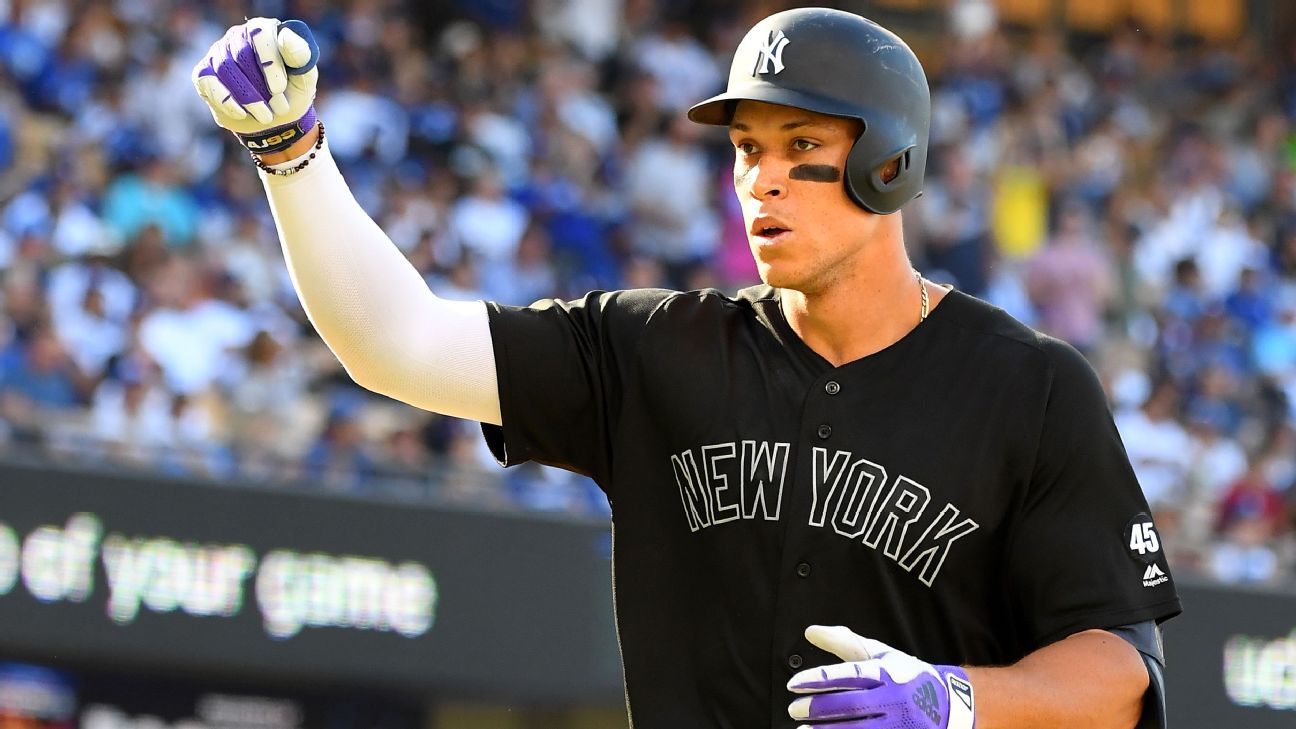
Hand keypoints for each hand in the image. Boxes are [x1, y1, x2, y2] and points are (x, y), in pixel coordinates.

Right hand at [192, 18, 319, 153]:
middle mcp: (238, 36)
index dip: (269, 62)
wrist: (276, 121)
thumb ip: (301, 57)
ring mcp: (218, 53)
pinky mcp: (203, 74)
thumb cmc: (291, 94)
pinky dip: (226, 101)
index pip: (260, 33)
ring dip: (247, 97)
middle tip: (279, 108)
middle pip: (241, 54)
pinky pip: (208, 82)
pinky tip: (242, 114)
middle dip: (261, 87)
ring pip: (225, 69)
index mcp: (264, 30)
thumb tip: (285, 36)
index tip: (279, 88)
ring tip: (266, 116)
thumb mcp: (304, 78)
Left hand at [787, 625, 975, 728]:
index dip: (819, 679)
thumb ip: (845, 642)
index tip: (794, 684)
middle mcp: (895, 698)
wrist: (951, 705)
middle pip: (851, 704)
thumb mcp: (881, 655)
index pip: (849, 674)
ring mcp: (900, 723)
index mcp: (888, 672)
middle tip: (793, 709)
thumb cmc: (907, 676)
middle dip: (818, 708)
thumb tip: (810, 632)